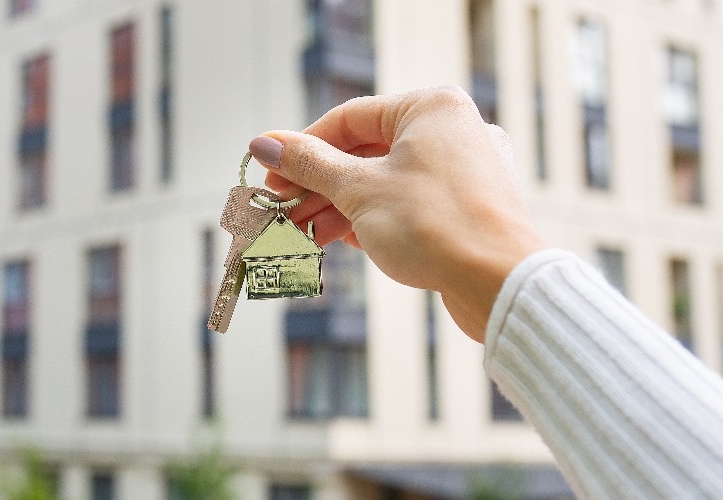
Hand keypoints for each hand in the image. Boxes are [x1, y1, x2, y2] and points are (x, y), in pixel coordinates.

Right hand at [248, 86, 546, 341]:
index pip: (348, 118)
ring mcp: (465, 169)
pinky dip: (373, 218)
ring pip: (385, 180)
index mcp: (431, 108)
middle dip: (318, 184)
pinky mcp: (468, 207)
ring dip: (340, 206)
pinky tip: (341, 240)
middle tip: (281, 207)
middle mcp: (454, 130)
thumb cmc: (436, 226)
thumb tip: (264, 142)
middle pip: (365, 151)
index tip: (269, 171)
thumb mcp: (358, 190)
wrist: (501, 284)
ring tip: (302, 231)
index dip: (302, 147)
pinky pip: (408, 203)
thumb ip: (309, 164)